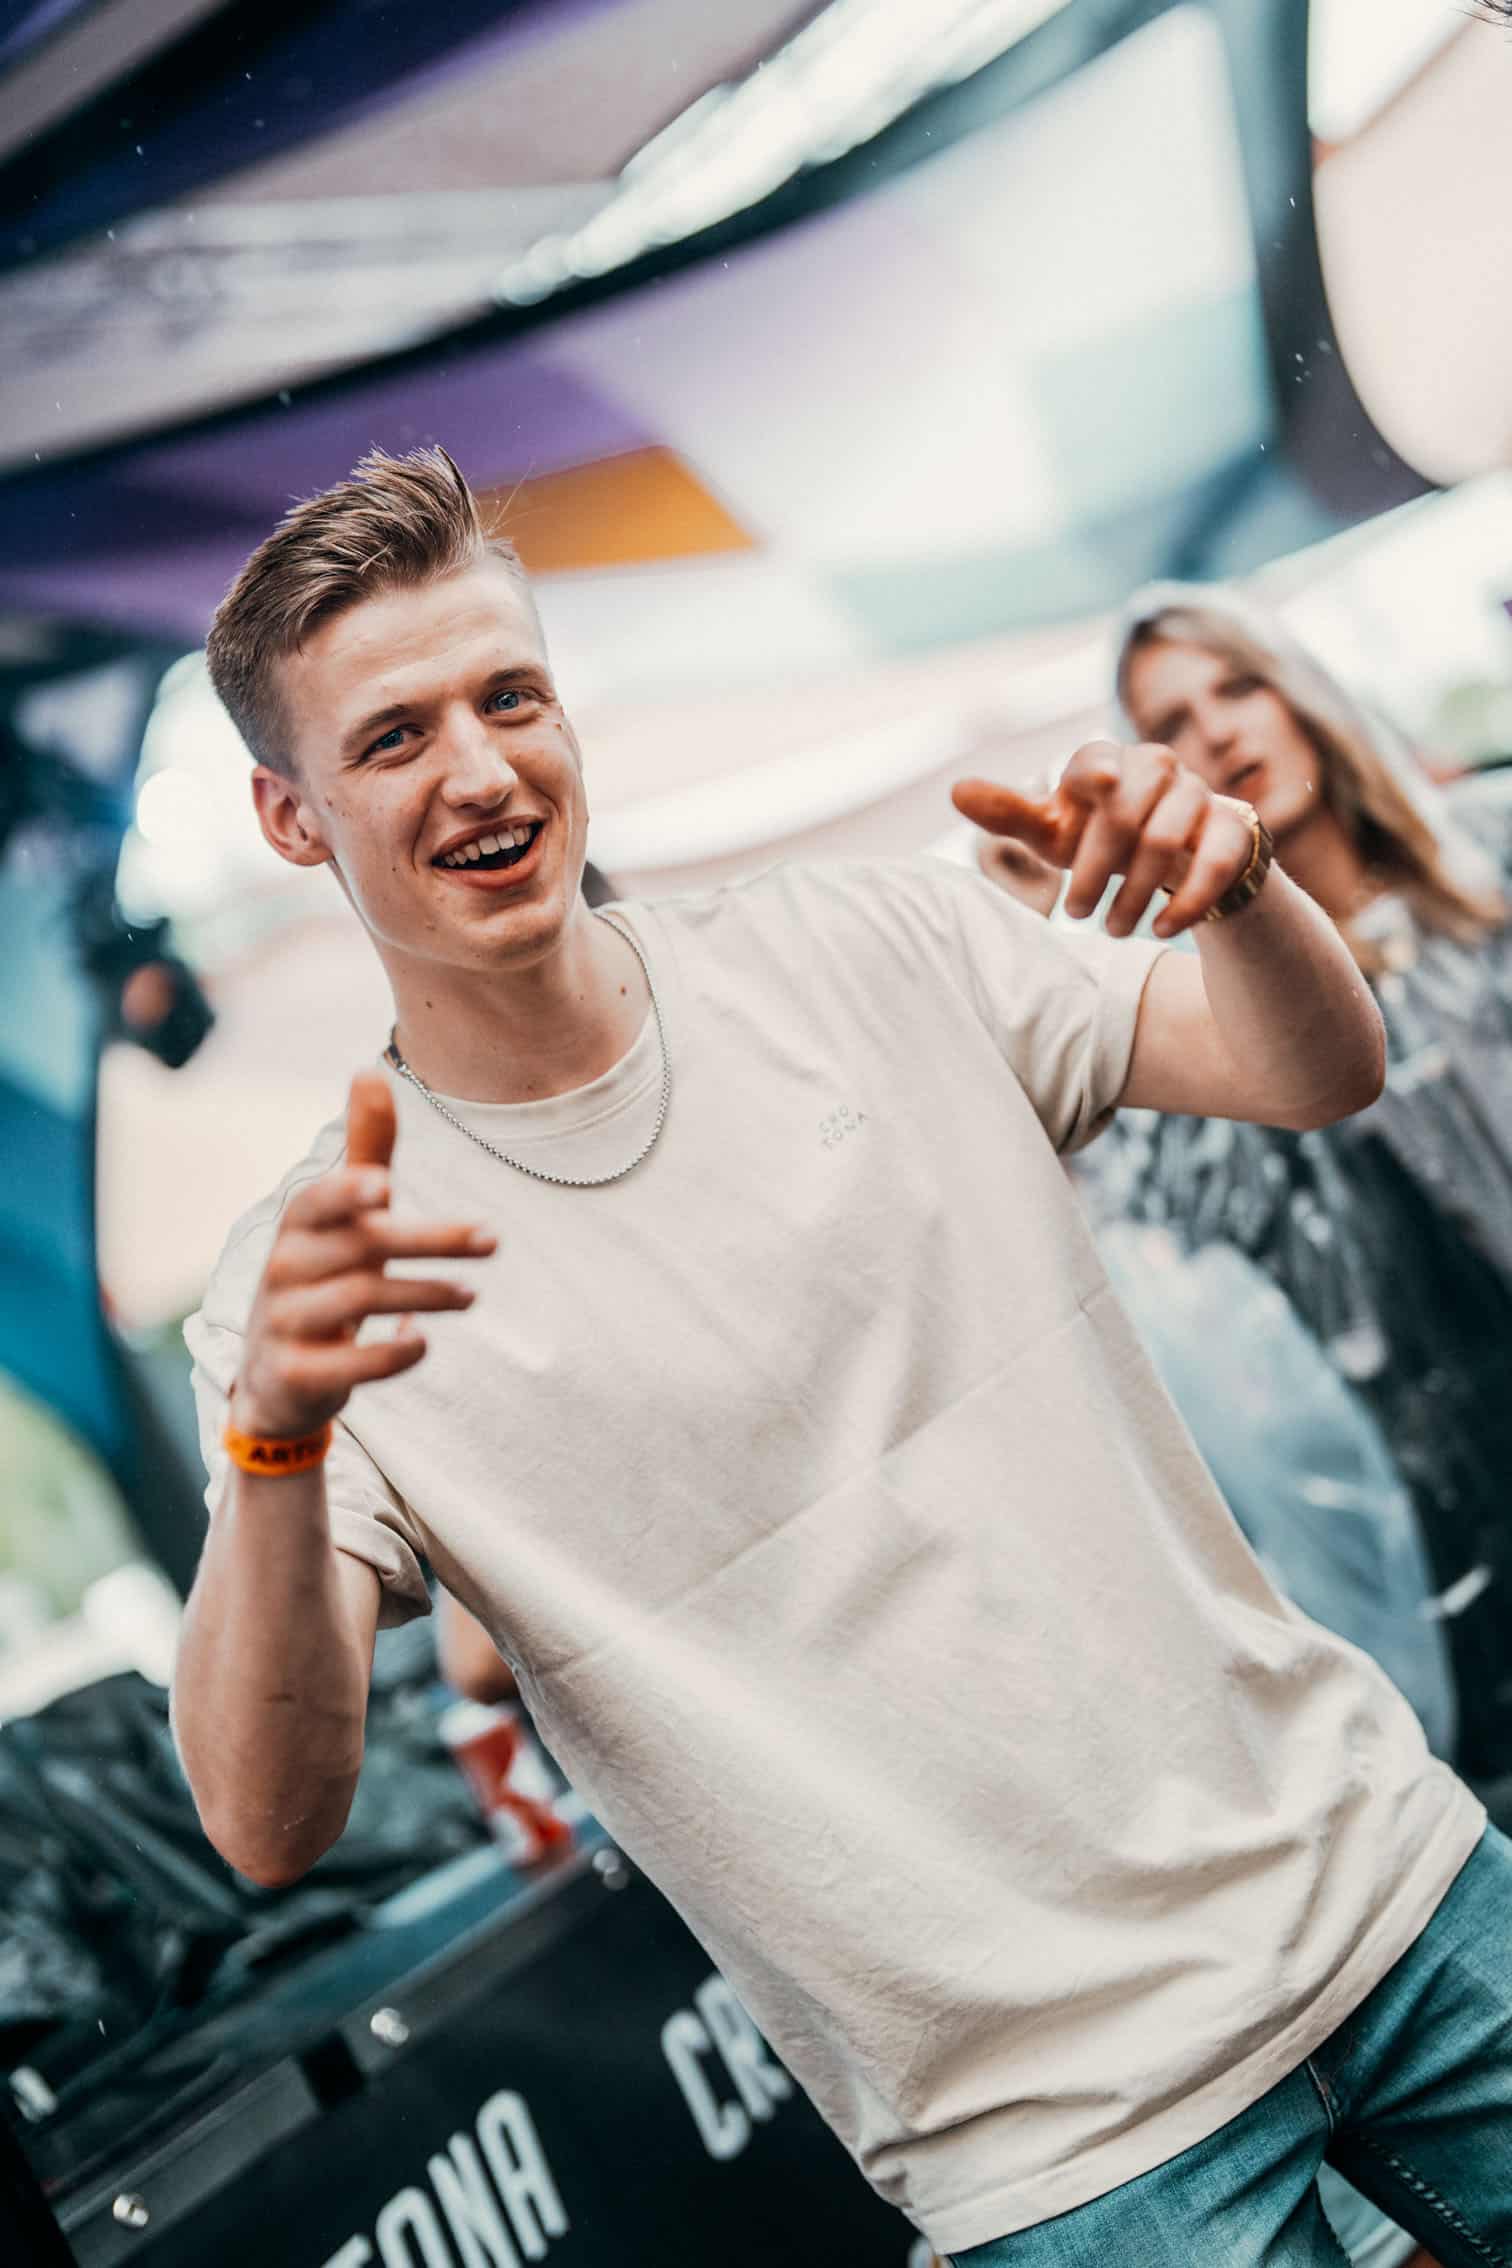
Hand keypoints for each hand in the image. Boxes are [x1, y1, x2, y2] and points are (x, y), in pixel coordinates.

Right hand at [231, 1073, 495, 1440]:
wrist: (275, 1377)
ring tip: (472, 1295)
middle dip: (429, 1242)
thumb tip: (369, 1069)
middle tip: (493, 1240)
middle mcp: (284, 1269)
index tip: (388, 1188)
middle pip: (361, 1249)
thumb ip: (365, 1152)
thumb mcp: (341, 1217)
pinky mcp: (296, 1374)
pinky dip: (389, 1352)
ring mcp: (285, 1323)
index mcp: (298, 1226)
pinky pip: (347, 1364)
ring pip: (360, 1301)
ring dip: (425, 1295)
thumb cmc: (321, 1276)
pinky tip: (422, 1341)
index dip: (347, 1192)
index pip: (318, 1201)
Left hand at [952, 739, 1261, 938]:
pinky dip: (1187, 901)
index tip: (1099, 788)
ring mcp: (1201, 796)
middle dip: (1096, 870)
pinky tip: (1162, 928)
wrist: (1181, 863)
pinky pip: (1215, 862)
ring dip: (1134, 895)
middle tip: (1076, 913)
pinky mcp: (1234, 829)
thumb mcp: (1056, 832)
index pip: (1096, 761)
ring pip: (1168, 841)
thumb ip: (1010, 813)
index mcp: (1111, 761)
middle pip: (1126, 814)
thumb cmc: (1104, 840)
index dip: (1098, 772)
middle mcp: (1159, 767)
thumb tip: (955, 790)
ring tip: (1110, 929)